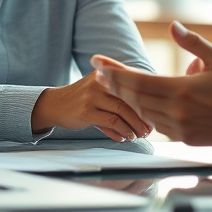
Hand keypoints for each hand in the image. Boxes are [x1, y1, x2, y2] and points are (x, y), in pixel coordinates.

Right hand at [30, 71, 151, 141]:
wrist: (55, 104)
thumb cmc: (84, 100)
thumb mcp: (101, 92)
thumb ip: (120, 100)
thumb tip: (144, 116)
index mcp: (107, 73)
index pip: (132, 85)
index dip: (146, 101)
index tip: (155, 114)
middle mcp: (100, 81)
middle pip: (130, 98)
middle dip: (143, 116)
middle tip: (150, 129)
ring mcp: (92, 95)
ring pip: (122, 111)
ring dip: (134, 126)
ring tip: (139, 136)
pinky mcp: (86, 111)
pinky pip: (111, 122)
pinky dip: (122, 131)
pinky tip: (125, 137)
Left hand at [92, 21, 211, 145]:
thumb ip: (193, 43)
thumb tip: (173, 26)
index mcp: (181, 90)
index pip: (138, 82)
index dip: (116, 73)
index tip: (98, 64)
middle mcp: (176, 112)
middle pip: (135, 98)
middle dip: (115, 85)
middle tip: (99, 73)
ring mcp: (179, 128)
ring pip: (144, 113)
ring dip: (128, 100)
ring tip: (115, 85)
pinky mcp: (185, 139)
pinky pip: (157, 125)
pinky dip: (146, 113)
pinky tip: (140, 104)